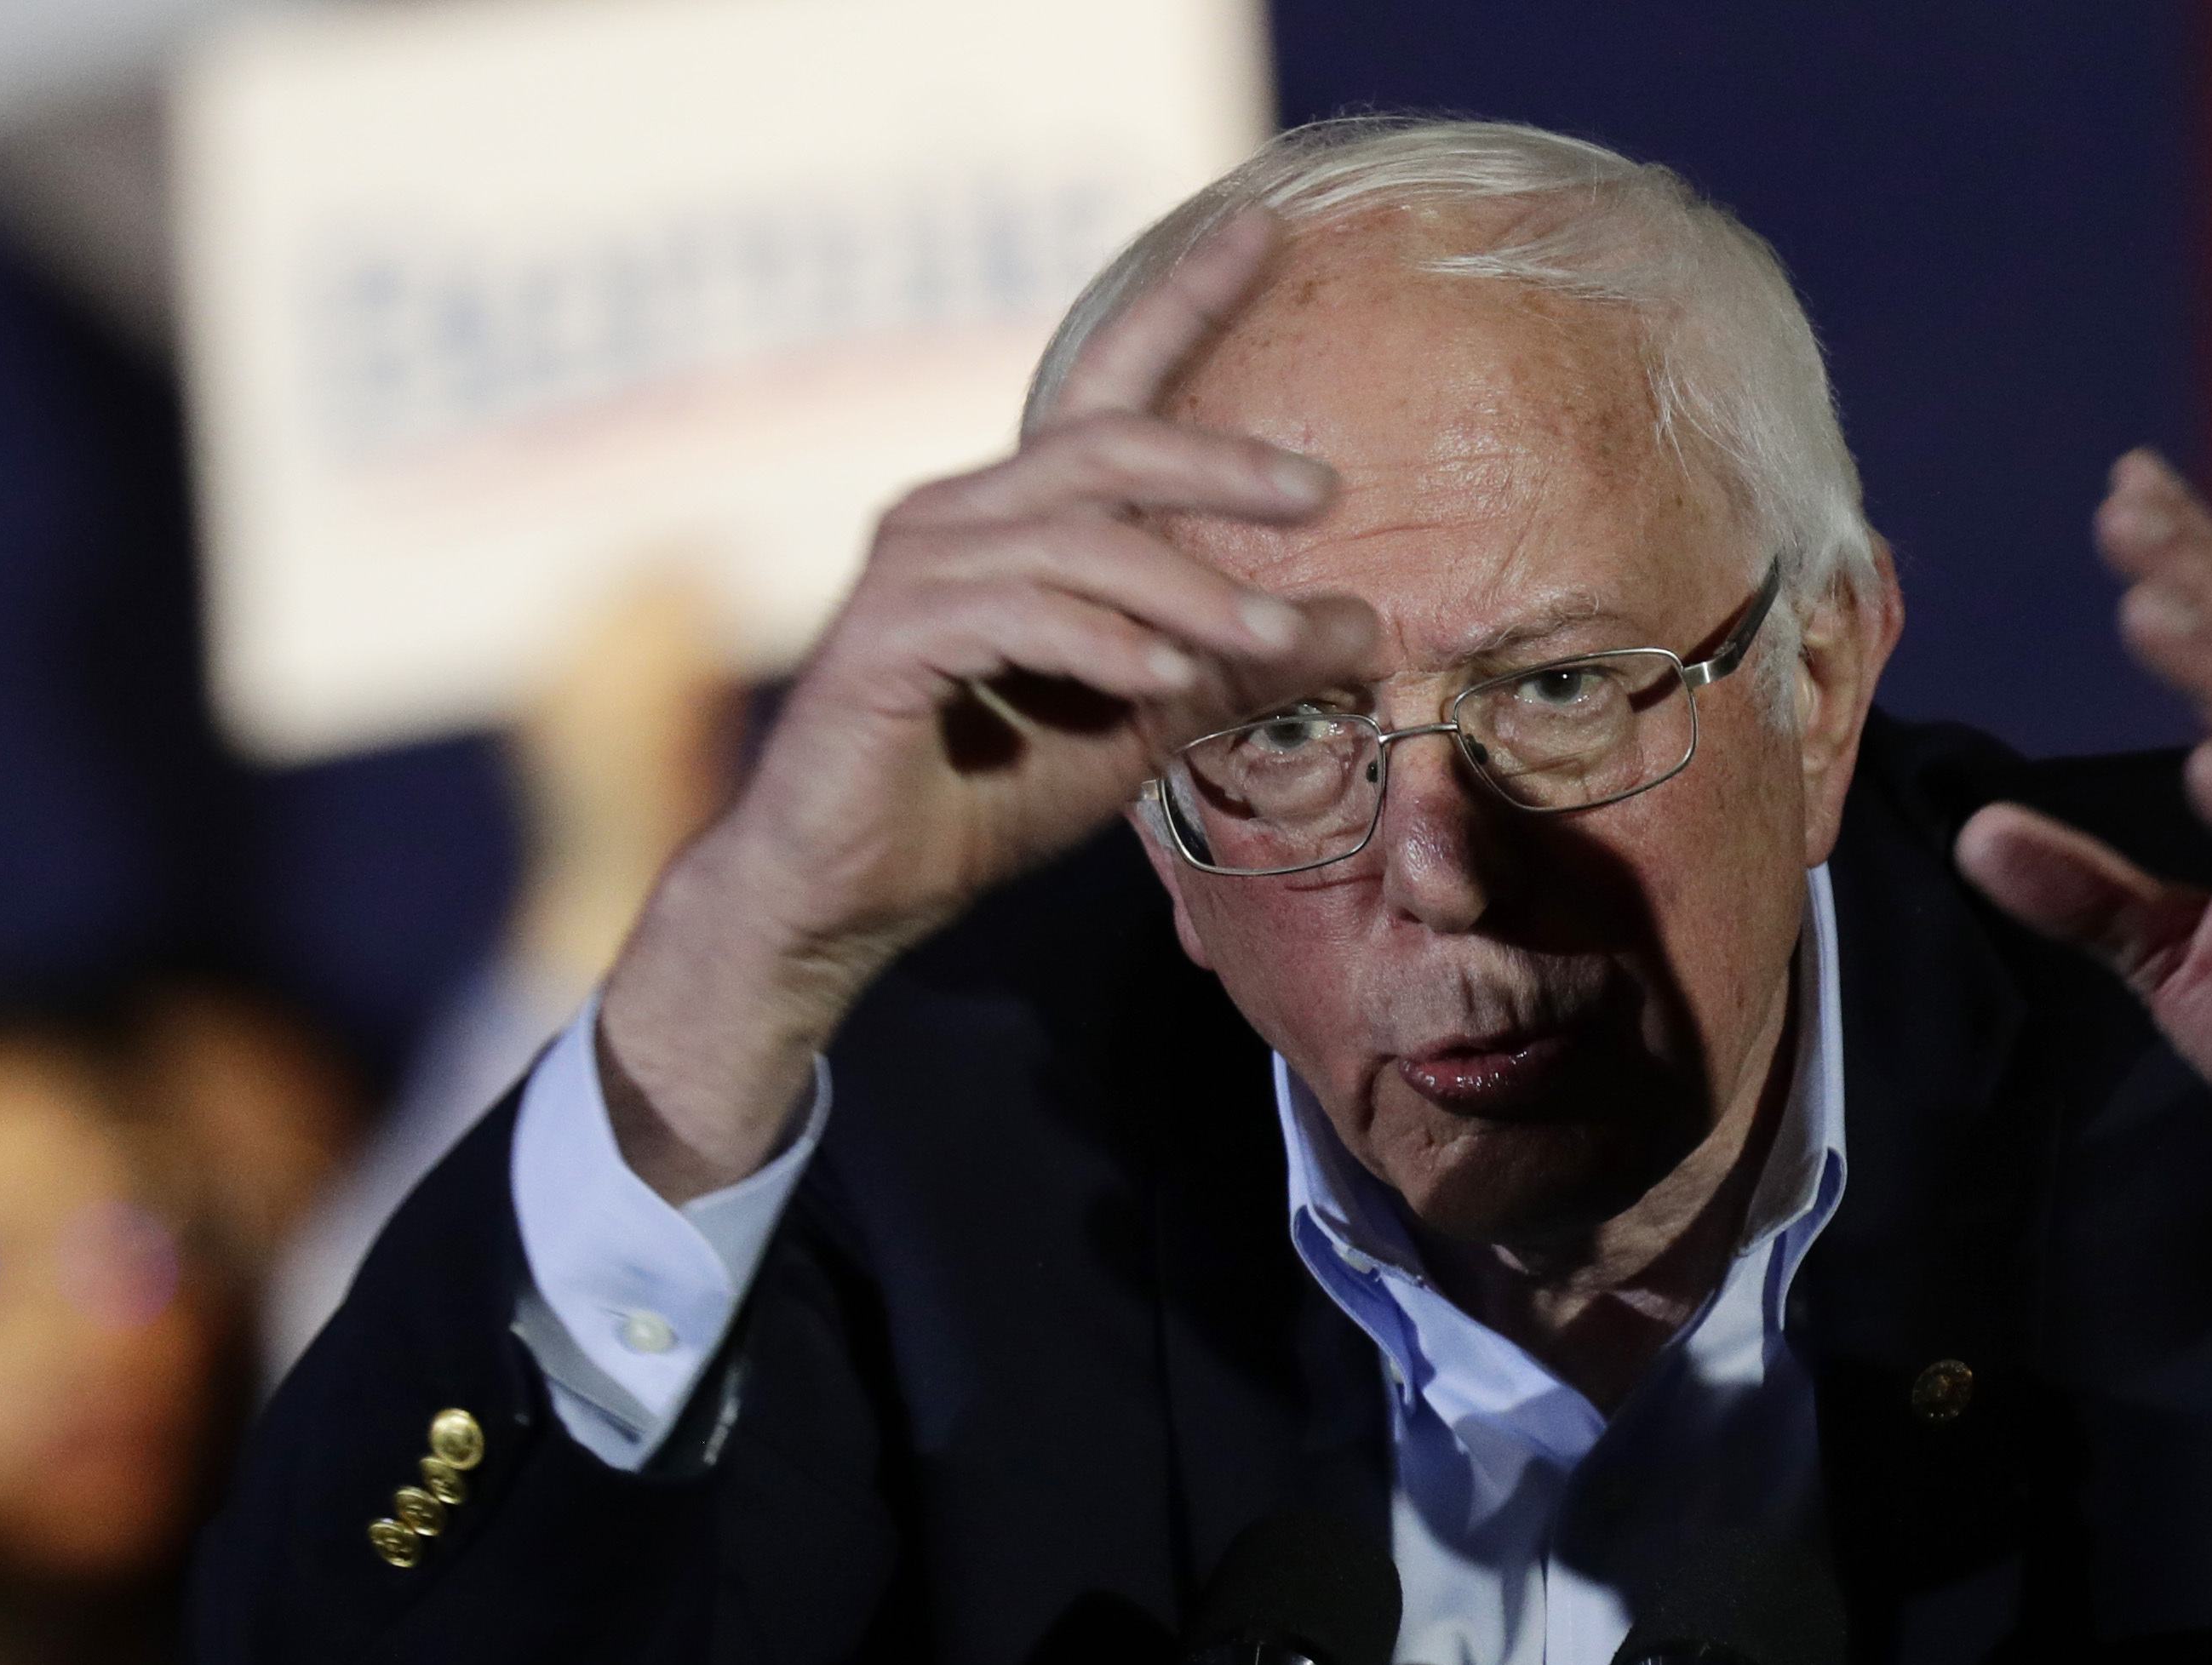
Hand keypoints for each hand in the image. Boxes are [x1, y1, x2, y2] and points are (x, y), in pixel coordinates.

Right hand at [600, 212, 1377, 1196]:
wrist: (848, 894)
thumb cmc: (981, 797)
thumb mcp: (1140, 723)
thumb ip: (1233, 666)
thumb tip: (1363, 624)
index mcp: (1016, 520)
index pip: (1109, 389)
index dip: (1181, 301)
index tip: (1263, 223)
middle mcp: (956, 518)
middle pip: (1104, 445)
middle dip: (1218, 463)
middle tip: (1322, 490)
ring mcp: (912, 573)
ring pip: (1074, 540)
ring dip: (1186, 586)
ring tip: (1273, 637)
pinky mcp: (885, 644)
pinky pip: (1011, 614)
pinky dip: (1097, 639)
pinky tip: (1163, 673)